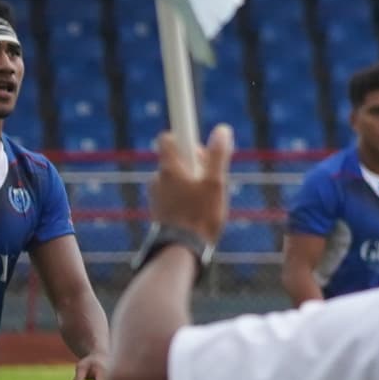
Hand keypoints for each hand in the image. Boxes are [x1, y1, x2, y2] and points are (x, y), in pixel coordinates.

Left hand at [152, 122, 234, 247]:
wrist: (181, 250)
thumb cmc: (200, 216)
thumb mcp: (216, 184)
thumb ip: (218, 156)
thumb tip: (222, 129)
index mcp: (169, 168)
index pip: (168, 138)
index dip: (185, 138)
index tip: (200, 150)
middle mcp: (158, 178)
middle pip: (175, 158)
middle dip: (194, 163)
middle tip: (211, 179)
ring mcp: (156, 195)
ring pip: (175, 178)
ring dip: (189, 182)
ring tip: (206, 199)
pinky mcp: (158, 210)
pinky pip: (172, 193)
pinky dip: (184, 196)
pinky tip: (197, 210)